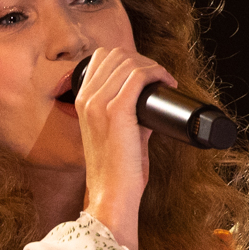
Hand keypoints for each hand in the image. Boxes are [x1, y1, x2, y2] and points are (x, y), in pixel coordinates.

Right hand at [73, 48, 163, 249]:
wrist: (112, 195)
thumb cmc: (116, 170)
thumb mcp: (116, 133)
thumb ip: (129, 112)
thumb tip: (150, 98)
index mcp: (82, 101)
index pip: (102, 58)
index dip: (128, 59)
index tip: (146, 73)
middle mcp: (86, 98)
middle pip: (115, 55)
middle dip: (142, 59)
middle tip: (159, 76)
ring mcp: (98, 103)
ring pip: (128, 62)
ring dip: (152, 66)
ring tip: (165, 80)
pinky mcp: (116, 111)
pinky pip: (138, 75)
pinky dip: (157, 73)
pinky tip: (167, 82)